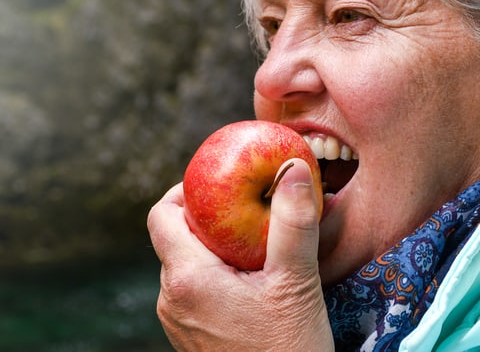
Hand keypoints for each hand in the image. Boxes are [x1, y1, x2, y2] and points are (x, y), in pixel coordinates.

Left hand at [147, 159, 332, 350]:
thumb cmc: (288, 350)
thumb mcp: (295, 282)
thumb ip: (292, 222)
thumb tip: (292, 168)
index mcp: (187, 280)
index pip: (162, 214)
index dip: (188, 189)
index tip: (225, 181)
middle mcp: (172, 300)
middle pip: (177, 237)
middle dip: (213, 217)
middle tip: (252, 208)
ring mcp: (179, 322)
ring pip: (188, 264)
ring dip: (218, 246)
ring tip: (259, 245)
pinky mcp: (193, 337)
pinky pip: (196, 290)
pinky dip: (219, 273)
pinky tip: (255, 280)